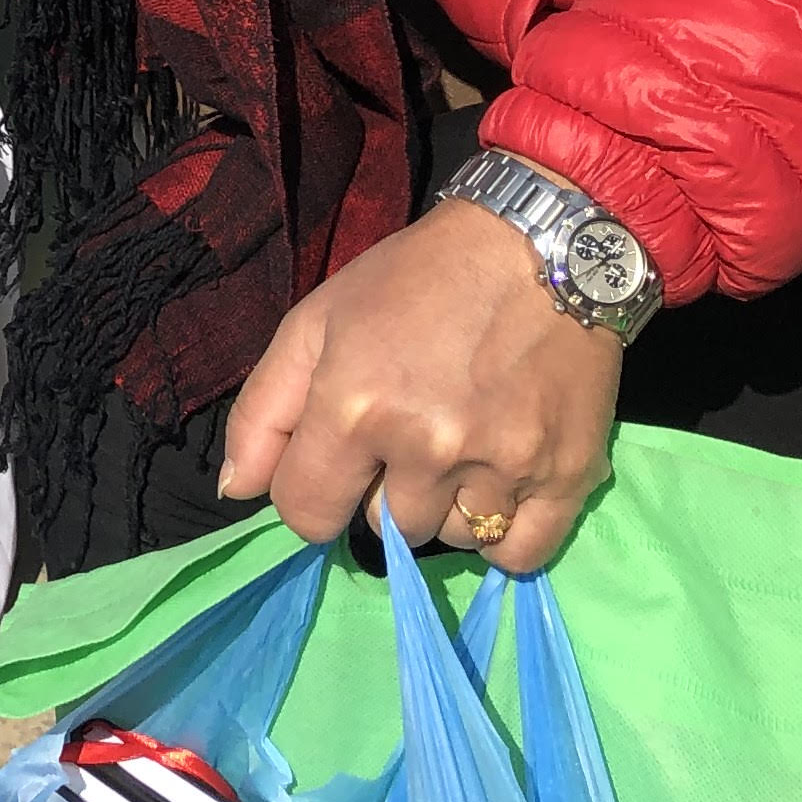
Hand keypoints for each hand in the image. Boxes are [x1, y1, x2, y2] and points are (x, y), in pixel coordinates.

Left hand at [217, 199, 620, 573]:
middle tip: (410, 433)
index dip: (312, 495)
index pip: (306, 515)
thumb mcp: (316, 321)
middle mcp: (427, 446)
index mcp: (355, 406)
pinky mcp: (566, 477)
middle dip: (384, 490)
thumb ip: (264, 410)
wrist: (537, 247)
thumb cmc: (413, 280)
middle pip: (383, 529)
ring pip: (450, 539)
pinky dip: (503, 534)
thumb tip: (235, 490)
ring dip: (445, 507)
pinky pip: (518, 555)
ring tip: (460, 444)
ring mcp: (502, 466)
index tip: (336, 464)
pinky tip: (497, 485)